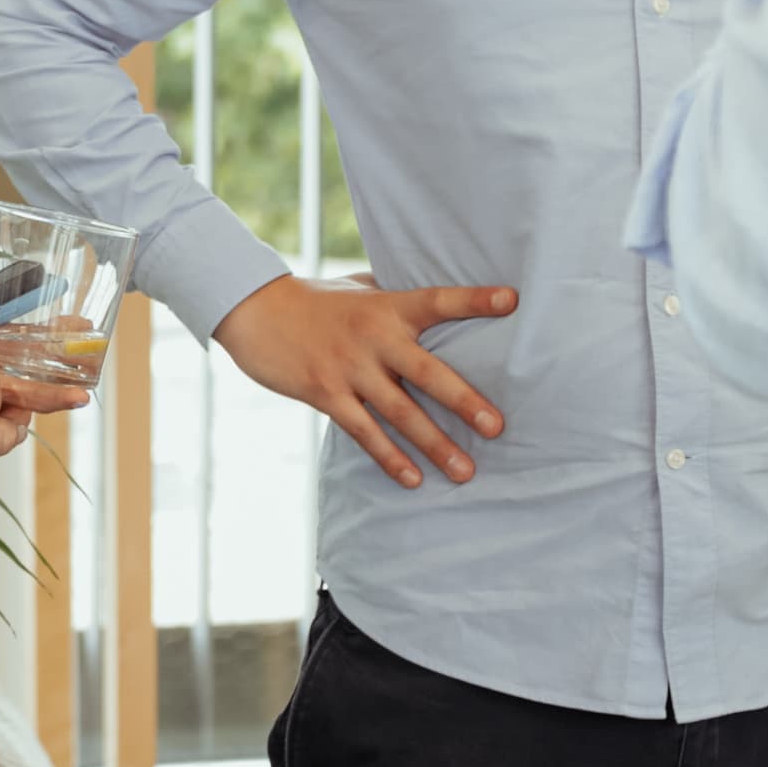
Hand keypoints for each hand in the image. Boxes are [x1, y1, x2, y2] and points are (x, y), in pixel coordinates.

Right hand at [212, 274, 514, 489]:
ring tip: (465, 472)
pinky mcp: (326, 393)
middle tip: (497, 427)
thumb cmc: (316, 299)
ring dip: (434, 444)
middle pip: (427, 372)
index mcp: (387, 306)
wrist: (256, 310)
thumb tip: (432, 301)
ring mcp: (349, 368)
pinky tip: (413, 479)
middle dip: (464, 401)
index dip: (474, 300)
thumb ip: (393, 298)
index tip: (511, 301)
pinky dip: (389, 458)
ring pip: (400, 412)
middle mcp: (373, 338)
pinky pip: (364, 432)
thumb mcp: (358, 288)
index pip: (438, 300)